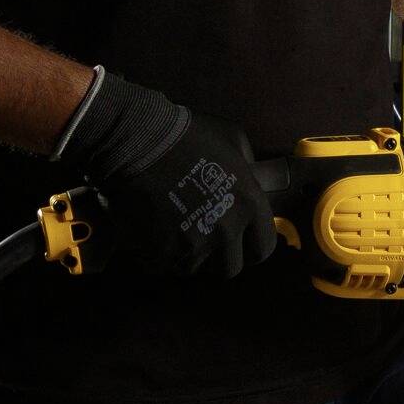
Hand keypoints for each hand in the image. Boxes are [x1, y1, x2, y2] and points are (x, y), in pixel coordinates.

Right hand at [55, 69, 278, 277]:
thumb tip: (250, 179)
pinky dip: (155, 255)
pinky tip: (150, 233)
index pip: (263, 249)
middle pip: (229, 269)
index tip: (239, 245)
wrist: (140, 140)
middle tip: (202, 240)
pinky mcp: (161, 252)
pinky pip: (161, 266)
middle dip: (216, 259)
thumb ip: (247, 165)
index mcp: (250, 204)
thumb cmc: (189, 134)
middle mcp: (227, 229)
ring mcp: (194, 244)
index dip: (250, 249)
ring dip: (184, 256)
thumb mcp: (234, 139)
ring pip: (193, 268)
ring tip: (172, 231)